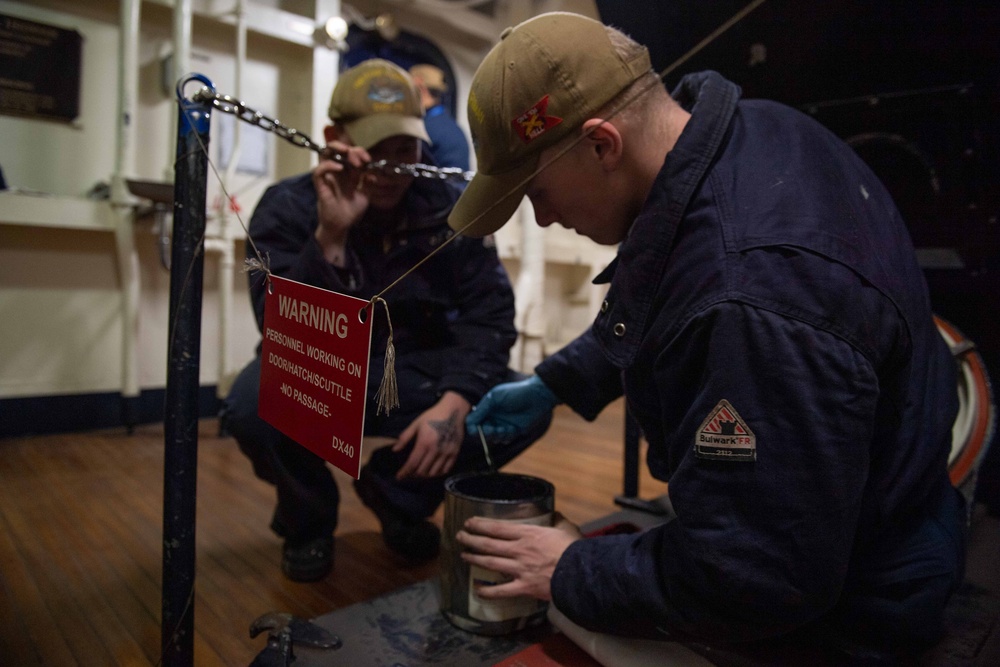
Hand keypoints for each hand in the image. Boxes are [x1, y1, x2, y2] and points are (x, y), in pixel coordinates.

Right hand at [312, 141, 370, 264]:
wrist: (343, 225)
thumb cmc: (352, 211)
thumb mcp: (365, 195)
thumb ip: (368, 182)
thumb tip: (372, 172)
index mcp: (348, 172)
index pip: (350, 154)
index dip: (359, 152)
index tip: (368, 159)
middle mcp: (337, 171)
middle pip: (337, 149)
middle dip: (349, 149)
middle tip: (360, 158)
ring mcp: (328, 176)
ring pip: (324, 154)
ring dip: (337, 149)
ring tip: (348, 153)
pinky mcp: (320, 185)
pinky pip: (318, 170)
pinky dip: (328, 165)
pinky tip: (340, 168)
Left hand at [393, 391, 470, 478]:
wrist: (453, 410)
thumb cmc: (432, 416)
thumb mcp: (416, 424)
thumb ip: (404, 437)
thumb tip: (394, 450)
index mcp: (424, 442)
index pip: (412, 463)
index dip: (404, 472)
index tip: (399, 477)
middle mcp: (435, 450)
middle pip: (422, 471)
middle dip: (413, 475)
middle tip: (409, 473)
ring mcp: (446, 453)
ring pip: (434, 473)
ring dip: (425, 475)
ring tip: (420, 472)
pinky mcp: (455, 453)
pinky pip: (446, 470)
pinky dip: (438, 473)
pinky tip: (433, 470)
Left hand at [456, 513, 581, 600]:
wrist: (581, 573)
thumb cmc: (574, 549)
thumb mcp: (566, 527)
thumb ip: (557, 519)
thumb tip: (554, 512)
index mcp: (528, 534)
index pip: (498, 528)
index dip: (481, 524)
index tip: (470, 522)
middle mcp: (519, 550)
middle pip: (489, 544)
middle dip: (472, 539)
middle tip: (460, 536)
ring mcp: (519, 569)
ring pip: (491, 563)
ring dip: (475, 559)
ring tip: (463, 555)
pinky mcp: (524, 587)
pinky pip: (501, 591)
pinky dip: (488, 591)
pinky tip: (477, 590)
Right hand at [466, 376, 559, 440]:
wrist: (537, 397)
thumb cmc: (515, 393)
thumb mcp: (495, 397)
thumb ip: (481, 409)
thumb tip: (468, 422)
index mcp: (487, 409)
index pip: (474, 422)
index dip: (473, 427)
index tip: (475, 430)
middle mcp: (493, 418)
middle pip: (482, 433)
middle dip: (486, 433)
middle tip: (492, 429)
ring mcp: (503, 425)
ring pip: (494, 438)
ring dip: (497, 435)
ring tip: (505, 428)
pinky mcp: (514, 431)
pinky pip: (505, 439)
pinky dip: (507, 436)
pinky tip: (513, 428)